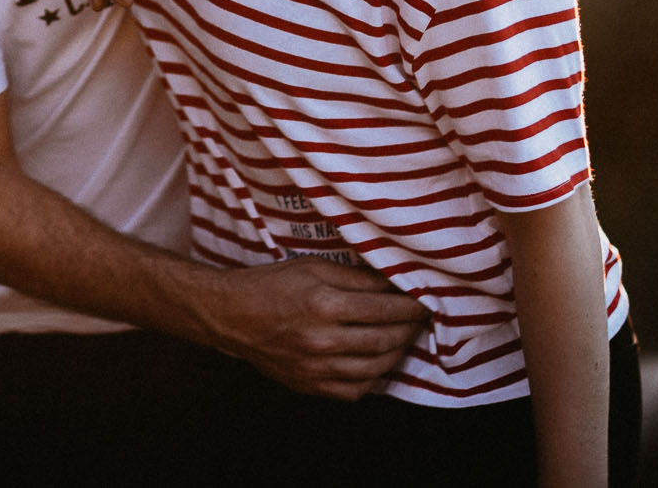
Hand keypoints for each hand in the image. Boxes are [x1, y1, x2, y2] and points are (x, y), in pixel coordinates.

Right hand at [194, 257, 428, 401]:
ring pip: (376, 367)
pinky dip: (373, 378)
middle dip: (410, 328)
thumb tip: (396, 284)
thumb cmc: (271, 284)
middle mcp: (322, 339)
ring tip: (402, 338)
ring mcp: (316, 367)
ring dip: (397, 352)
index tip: (426, 300)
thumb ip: (356, 278)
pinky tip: (376, 362)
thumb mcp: (312, 267)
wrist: (231, 315)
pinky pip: (354, 390)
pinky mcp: (309, 385)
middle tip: (419, 318)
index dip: (412, 305)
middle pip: (385, 339)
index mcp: (323, 304)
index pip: (385, 308)